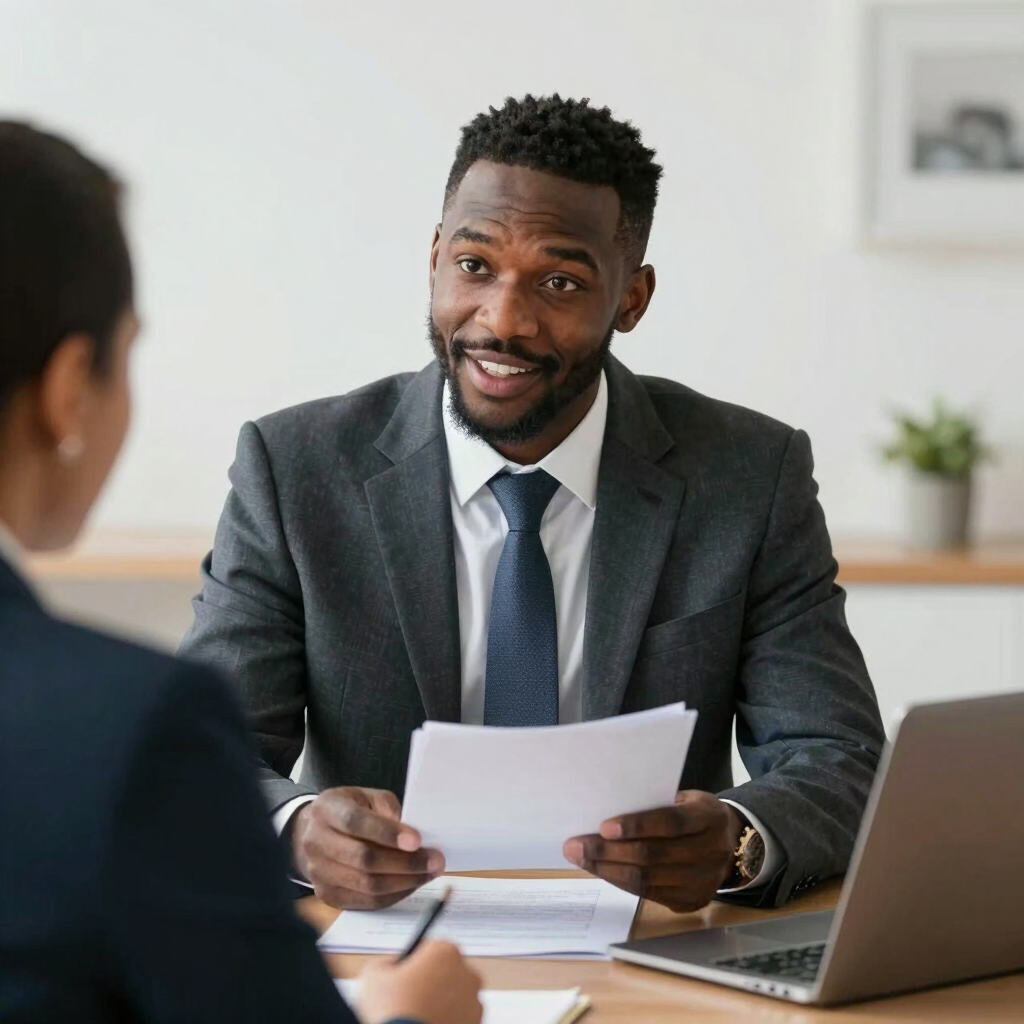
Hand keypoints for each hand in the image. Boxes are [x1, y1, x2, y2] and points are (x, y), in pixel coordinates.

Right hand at [291, 787, 443, 909]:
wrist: (317, 831)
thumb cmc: (351, 809)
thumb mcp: (368, 797)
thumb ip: (388, 810)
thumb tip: (411, 837)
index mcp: (327, 810)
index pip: (356, 822)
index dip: (387, 833)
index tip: (417, 840)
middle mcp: (316, 842)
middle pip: (363, 858)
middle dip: (405, 862)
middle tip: (435, 860)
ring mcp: (318, 872)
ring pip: (366, 884)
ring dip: (404, 881)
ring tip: (429, 873)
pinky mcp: (328, 894)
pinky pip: (366, 901)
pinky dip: (394, 894)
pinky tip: (411, 883)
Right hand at [358, 940, 482, 1023]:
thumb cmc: (395, 1011)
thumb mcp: (373, 975)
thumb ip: (385, 961)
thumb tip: (392, 964)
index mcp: (445, 951)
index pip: (429, 947)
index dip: (414, 961)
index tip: (404, 975)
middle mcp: (467, 971)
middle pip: (445, 969)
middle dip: (430, 980)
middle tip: (409, 998)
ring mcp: (474, 999)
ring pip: (455, 994)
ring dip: (441, 1000)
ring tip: (418, 1014)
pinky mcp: (476, 1022)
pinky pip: (461, 1015)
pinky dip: (449, 1018)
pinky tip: (429, 1022)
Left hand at [563, 790, 743, 912]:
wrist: (732, 843)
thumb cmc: (693, 813)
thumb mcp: (684, 798)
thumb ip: (655, 804)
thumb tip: (605, 811)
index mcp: (709, 816)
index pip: (671, 822)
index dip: (637, 825)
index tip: (603, 826)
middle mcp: (712, 851)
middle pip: (653, 855)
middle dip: (608, 852)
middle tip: (575, 845)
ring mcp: (704, 881)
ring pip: (647, 879)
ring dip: (607, 869)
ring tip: (580, 858)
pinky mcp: (693, 901)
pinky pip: (648, 894)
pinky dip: (620, 881)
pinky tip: (601, 870)